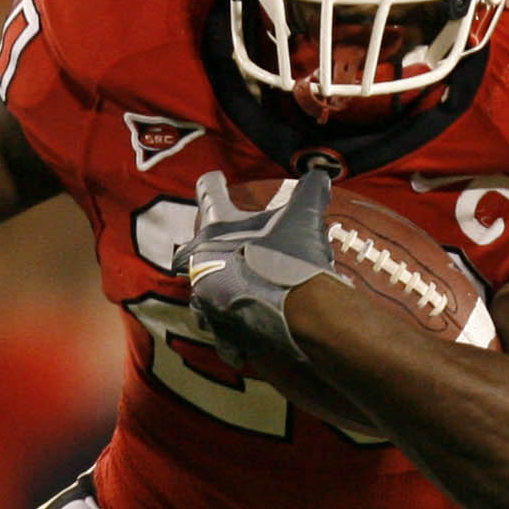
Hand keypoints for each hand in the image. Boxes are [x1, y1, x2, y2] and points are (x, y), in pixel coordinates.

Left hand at [179, 167, 341, 360]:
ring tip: (227, 289)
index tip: (214, 178)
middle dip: (203, 249)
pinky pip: (221, 334)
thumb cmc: (291, 257)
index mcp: (215, 232)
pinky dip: (231, 330)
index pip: (209, 196)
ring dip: (212, 290)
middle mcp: (202, 266)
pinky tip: (241, 327)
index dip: (213, 184)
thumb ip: (309, 192)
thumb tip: (320, 175)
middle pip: (188, 253)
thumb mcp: (302, 217)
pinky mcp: (224, 333)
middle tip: (217, 246)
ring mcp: (209, 303)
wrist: (299, 312)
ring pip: (200, 296)